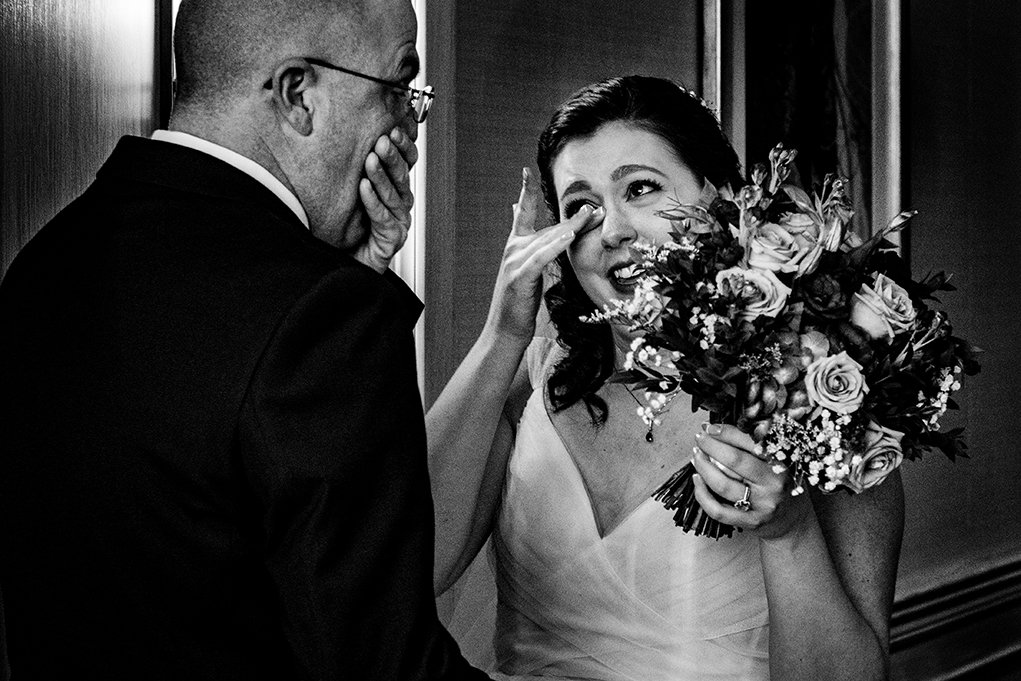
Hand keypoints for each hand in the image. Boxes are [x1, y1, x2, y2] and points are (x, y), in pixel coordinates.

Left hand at [352, 127, 418, 272]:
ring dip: (382, 176)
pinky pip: (383, 218)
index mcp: (394, 190)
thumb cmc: (346, 229)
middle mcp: (400, 205)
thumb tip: (337, 134)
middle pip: (402, 177)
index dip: (403, 148)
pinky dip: (373, 202)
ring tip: (371, 161)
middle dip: (393, 158)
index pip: (406, 164)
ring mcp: (398, 222)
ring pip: (393, 195)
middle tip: (383, 141)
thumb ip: (351, 169)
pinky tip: (365, 188)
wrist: (345, 263)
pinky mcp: (391, 239)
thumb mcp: (348, 193)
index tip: (394, 130)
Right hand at [483, 167, 603, 341]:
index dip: (524, 192)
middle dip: (572, 218)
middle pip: (547, 227)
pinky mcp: (520, 276)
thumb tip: (546, 238)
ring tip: (591, 216)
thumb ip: (534, 253)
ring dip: (571, 227)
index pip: (521, 213)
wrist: (504, 331)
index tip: (526, 172)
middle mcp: (512, 249)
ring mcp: (514, 262)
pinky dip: (556, 245)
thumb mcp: (527, 274)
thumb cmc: (519, 305)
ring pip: (547, 239)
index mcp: (514, 247)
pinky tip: (570, 236)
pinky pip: (542, 257)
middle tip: (595, 207)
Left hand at [690, 423, 811, 540]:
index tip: (710, 427)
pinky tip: (697, 480)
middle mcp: (773, 483)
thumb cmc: (777, 482)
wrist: (790, 518)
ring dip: (703, 467)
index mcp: (781, 462)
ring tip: (697, 456)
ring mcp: (762, 505)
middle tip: (700, 438)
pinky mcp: (751, 522)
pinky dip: (702, 494)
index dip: (726, 432)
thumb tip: (715, 428)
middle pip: (734, 461)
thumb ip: (751, 445)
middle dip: (711, 446)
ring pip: (723, 484)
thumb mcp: (774, 460)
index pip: (750, 442)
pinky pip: (718, 510)